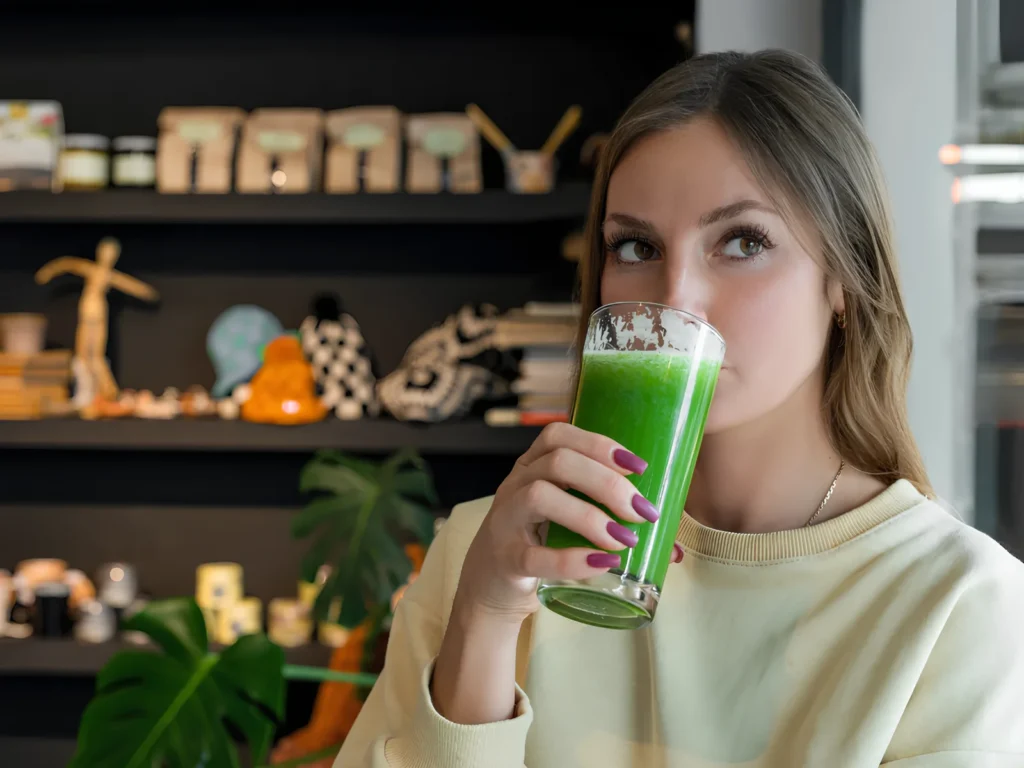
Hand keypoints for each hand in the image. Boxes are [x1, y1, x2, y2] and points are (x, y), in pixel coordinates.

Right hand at [453, 421, 660, 626]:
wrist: (490, 588)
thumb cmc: (539, 545)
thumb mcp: (565, 521)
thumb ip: (610, 522)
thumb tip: (672, 545)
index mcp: (531, 467)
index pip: (558, 436)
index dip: (600, 444)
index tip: (639, 467)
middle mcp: (515, 485)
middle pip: (557, 461)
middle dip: (606, 482)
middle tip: (641, 511)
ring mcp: (505, 520)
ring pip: (540, 496)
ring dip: (589, 515)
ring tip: (624, 539)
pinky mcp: (505, 560)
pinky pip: (534, 555)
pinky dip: (572, 559)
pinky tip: (602, 564)